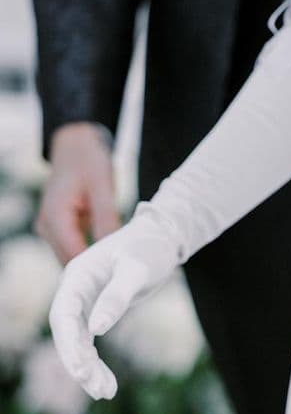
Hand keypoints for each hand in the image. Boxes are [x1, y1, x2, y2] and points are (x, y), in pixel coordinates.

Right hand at [36, 123, 120, 263]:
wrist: (75, 144)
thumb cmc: (88, 160)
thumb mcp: (102, 185)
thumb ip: (106, 217)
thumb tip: (113, 248)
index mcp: (54, 216)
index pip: (72, 254)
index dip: (94, 265)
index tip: (118, 269)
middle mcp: (46, 227)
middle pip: (69, 259)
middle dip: (94, 264)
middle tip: (122, 264)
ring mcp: (50, 229)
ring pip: (71, 255)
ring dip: (92, 256)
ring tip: (118, 255)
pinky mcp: (58, 228)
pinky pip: (73, 245)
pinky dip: (89, 247)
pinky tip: (108, 245)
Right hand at [49, 206, 180, 400]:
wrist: (163, 236)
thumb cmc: (150, 246)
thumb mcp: (137, 269)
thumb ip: (117, 297)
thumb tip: (95, 330)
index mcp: (78, 275)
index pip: (63, 314)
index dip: (68, 344)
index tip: (81, 369)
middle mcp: (76, 289)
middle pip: (68, 333)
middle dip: (79, 362)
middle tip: (97, 387)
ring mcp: (84, 301)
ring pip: (78, 342)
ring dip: (88, 368)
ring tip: (105, 392)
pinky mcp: (97, 311)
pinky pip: (89, 342)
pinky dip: (96, 363)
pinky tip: (107, 384)